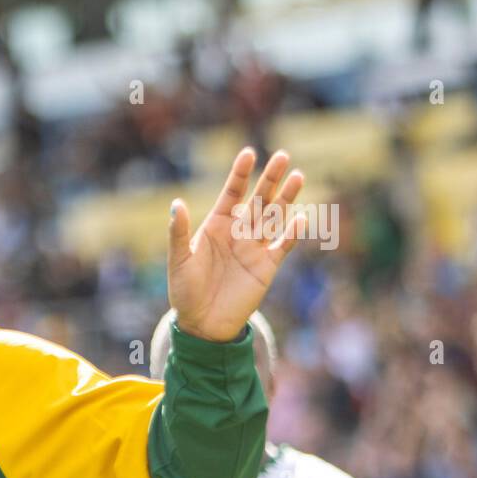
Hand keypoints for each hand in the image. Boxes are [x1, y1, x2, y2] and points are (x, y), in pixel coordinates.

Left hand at [167, 148, 305, 341]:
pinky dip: (292, 234)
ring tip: (297, 176)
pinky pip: (282, 247)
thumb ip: (179, 233)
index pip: (232, 194)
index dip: (240, 174)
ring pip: (274, 217)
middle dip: (270, 178)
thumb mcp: (179, 260)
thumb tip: (176, 204)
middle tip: (282, 155)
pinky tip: (299, 219)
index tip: (248, 154)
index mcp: (217, 226)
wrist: (202, 323)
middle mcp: (238, 233)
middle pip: (259, 199)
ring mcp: (255, 248)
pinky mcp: (267, 267)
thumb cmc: (185, 291)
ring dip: (286, 198)